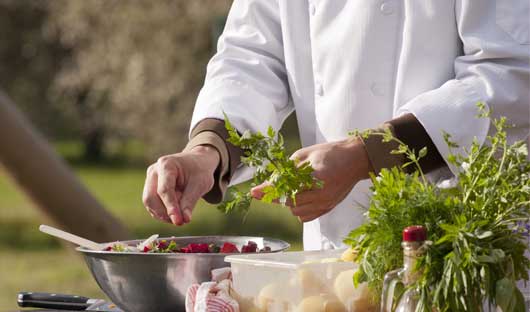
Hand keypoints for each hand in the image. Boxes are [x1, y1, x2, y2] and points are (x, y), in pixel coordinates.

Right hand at [142, 145, 219, 224]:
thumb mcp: (200, 184)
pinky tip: (175, 212)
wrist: (197, 163)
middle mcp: (154, 171)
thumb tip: (184, 220)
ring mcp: (150, 178)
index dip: (171, 208)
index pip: (164, 190)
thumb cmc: (199, 171)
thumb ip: (190, 202)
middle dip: (164, 213)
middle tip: (180, 222)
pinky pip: (152, 204)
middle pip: (151, 197)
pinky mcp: (150, 187)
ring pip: (149, 202)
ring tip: (181, 215)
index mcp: (167, 165)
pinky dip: (162, 212)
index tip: (178, 222)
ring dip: (163, 214)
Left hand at [251, 137, 371, 221]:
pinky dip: (299, 209)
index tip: (253, 192)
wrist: (356, 160)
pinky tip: (301, 196)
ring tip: (291, 188)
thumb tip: (268, 183)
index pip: (285, 189)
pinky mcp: (328, 208)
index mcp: (317, 178)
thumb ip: (286, 170)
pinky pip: (306, 216)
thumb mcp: (305, 155)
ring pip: (296, 212)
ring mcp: (326, 204)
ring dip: (289, 202)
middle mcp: (322, 195)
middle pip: (289, 203)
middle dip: (278, 195)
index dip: (268, 191)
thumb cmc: (330, 153)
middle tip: (271, 187)